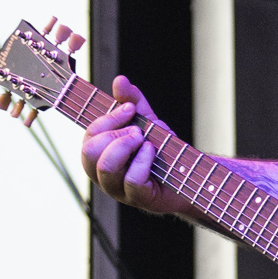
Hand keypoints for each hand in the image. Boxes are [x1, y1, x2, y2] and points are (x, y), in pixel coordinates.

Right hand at [81, 75, 181, 215]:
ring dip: (126, 146)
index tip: (130, 109)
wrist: (188, 172)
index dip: (108, 119)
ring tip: (144, 140)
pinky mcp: (137, 198)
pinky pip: (132, 180)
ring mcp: (118, 189)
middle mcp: (102, 174)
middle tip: (137, 130)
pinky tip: (152, 152)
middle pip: (90, 152)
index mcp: (99, 154)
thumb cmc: (159, 148)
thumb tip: (119, 80)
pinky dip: (143, 161)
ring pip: (106, 167)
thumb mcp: (145, 120)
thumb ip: (131, 101)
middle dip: (114, 134)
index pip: (89, 136)